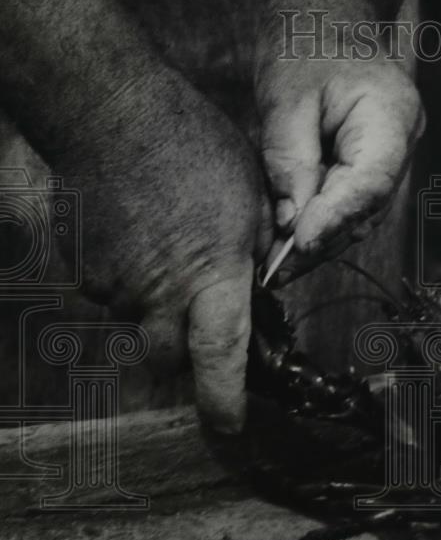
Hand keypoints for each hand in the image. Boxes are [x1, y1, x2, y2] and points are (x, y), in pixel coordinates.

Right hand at [54, 69, 271, 433]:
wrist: (109, 113)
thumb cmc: (191, 145)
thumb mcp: (250, 196)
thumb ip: (256, 252)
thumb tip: (258, 283)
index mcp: (211, 277)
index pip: (220, 358)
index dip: (225, 401)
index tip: (231, 426)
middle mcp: (159, 293)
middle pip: (169, 361)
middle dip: (186, 358)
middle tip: (198, 324)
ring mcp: (113, 284)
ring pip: (137, 322)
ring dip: (155, 305)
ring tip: (165, 245)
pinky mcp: (82, 269)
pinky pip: (109, 292)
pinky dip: (127, 278)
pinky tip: (137, 232)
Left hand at [255, 0, 424, 281]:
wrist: (330, 12)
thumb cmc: (306, 41)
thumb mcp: (285, 96)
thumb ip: (290, 161)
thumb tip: (291, 223)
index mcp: (392, 118)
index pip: (369, 184)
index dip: (334, 220)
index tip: (297, 246)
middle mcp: (402, 144)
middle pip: (365, 209)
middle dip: (320, 242)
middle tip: (273, 271)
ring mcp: (391, 158)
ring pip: (358, 215)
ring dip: (318, 240)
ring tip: (274, 265)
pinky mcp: (370, 166)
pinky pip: (348, 203)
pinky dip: (319, 222)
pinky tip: (286, 240)